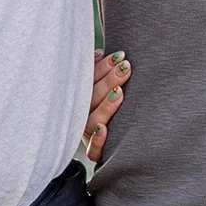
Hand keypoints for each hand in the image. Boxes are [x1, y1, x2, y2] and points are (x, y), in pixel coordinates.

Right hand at [82, 48, 129, 163]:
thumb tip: (99, 52)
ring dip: (105, 106)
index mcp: (80, 100)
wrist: (109, 147)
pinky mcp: (94, 153)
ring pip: (90, 122)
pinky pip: (93, 151)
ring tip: (120, 92)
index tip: (120, 56)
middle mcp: (80, 117)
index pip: (87, 81)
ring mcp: (86, 135)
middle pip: (89, 99)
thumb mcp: (99, 90)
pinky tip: (104, 128)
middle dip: (107, 81)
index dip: (102, 67)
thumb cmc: (103, 109)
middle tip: (125, 68)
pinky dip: (98, 140)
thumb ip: (96, 71)